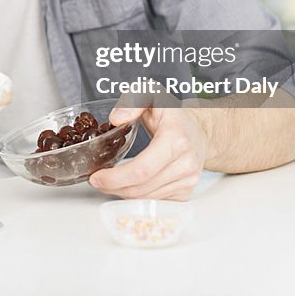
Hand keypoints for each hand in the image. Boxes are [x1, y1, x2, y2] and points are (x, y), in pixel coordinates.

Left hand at [88, 105, 208, 200]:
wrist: (199, 130)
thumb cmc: (172, 113)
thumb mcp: (152, 94)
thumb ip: (132, 101)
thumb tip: (116, 119)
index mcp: (176, 140)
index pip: (142, 169)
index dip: (116, 178)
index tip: (97, 177)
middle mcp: (185, 163)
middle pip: (141, 187)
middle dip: (113, 187)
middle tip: (96, 181)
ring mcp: (188, 180)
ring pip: (147, 197)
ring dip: (123, 193)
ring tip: (108, 182)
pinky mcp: (185, 192)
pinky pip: (155, 201)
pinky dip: (137, 196)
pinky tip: (127, 185)